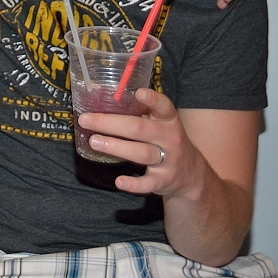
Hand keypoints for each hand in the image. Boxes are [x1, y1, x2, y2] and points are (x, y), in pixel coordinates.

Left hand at [78, 88, 205, 197]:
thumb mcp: (159, 122)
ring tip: (94, 141)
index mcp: (168, 120)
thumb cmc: (164, 139)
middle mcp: (170, 138)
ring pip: (142, 152)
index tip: (138, 93)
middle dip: (111, 123)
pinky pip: (149, 183)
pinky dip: (134, 184)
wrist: (191, 172)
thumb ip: (137, 110)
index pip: (163, 106)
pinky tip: (119, 182)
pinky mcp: (164, 180)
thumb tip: (97, 93)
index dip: (152, 100)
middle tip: (86, 120)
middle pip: (140, 129)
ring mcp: (168, 160)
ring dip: (116, 147)